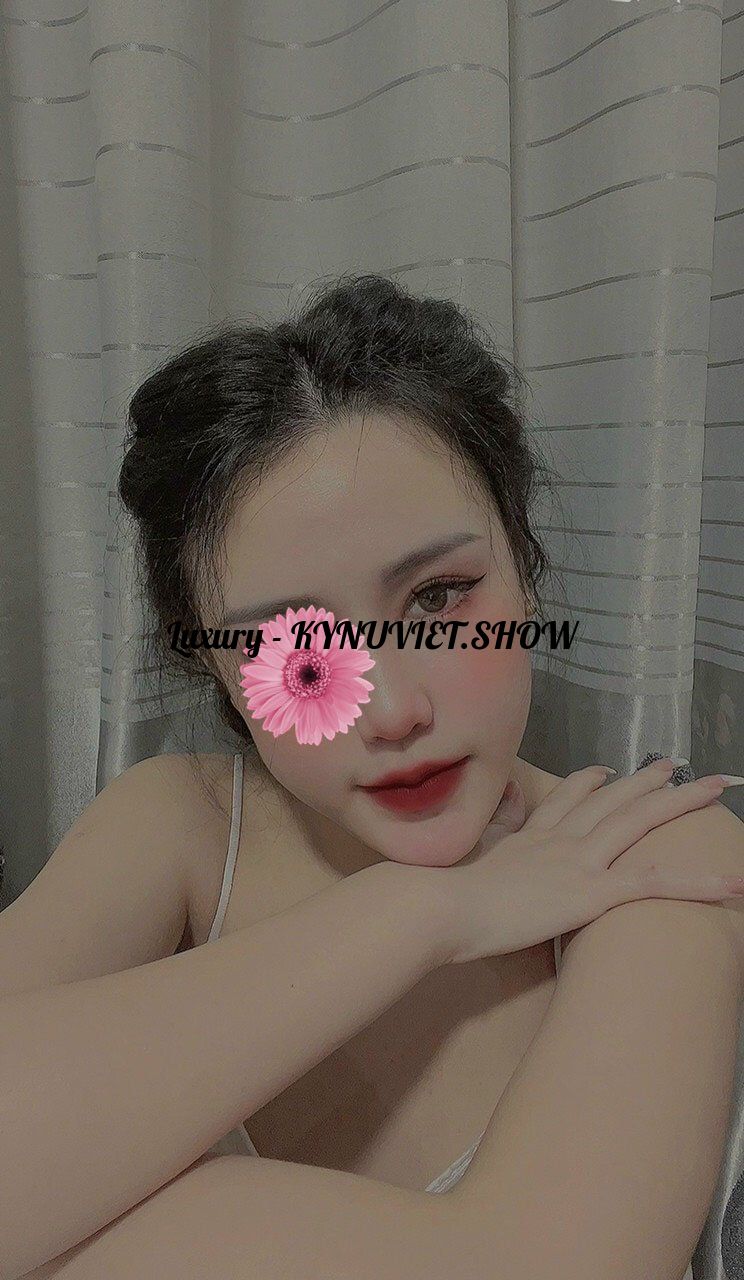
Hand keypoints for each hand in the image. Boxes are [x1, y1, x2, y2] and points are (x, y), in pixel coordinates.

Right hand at [444, 760, 742, 964]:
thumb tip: (479, 849)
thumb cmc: (444, 898)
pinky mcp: (591, 891)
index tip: (605, 769)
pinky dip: (697, 883)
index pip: (567, 801)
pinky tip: (733, 882)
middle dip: (648, 781)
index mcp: (530, 837)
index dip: (589, 782)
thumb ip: (481, 855)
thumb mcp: (463, 867)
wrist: (442, 906)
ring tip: (716, 788)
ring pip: (641, 823)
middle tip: (675, 764)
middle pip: (614, 800)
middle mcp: (560, 840)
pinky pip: (654, 884)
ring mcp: (579, 861)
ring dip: (682, 803)